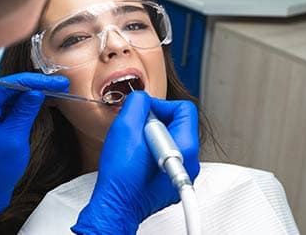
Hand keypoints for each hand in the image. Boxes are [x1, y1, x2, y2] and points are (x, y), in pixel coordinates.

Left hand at [0, 72, 68, 218]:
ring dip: (34, 89)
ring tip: (56, 88)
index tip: (52, 82)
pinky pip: (13, 102)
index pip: (3, 86)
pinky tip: (46, 96)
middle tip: (59, 83)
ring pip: (13, 92)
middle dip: (34, 83)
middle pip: (8, 86)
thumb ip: (24, 112)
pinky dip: (29, 99)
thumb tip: (36, 91)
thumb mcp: (14, 138)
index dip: (30, 82)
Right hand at [72, 92, 199, 233]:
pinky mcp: (172, 182)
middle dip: (156, 123)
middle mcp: (190, 162)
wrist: (116, 206)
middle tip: (137, 131)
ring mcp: (182, 174)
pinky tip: (138, 160)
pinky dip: (153, 153)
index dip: (161, 105)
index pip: (185, 109)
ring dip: (153, 138)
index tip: (145, 113)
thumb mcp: (125, 127)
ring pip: (172, 141)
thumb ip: (138, 103)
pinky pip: (168, 157)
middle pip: (179, 125)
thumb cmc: (121, 177)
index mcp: (185, 147)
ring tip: (136, 148)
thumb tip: (143, 99)